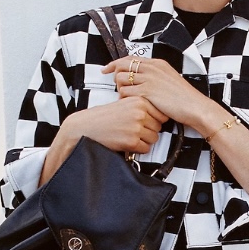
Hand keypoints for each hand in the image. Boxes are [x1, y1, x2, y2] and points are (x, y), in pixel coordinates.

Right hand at [37, 96, 168, 187]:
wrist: (85, 127)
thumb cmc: (103, 117)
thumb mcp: (124, 104)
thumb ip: (142, 107)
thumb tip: (163, 116)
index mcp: (139, 100)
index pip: (161, 113)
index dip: (154, 120)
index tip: (145, 122)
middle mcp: (139, 112)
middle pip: (159, 127)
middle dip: (149, 131)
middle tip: (134, 131)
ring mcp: (136, 127)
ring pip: (154, 138)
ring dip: (144, 140)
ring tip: (129, 136)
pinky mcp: (132, 141)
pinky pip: (145, 148)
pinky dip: (138, 149)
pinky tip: (126, 143)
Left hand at [101, 57, 214, 131]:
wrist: (194, 106)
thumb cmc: (184, 98)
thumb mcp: (170, 79)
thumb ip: (156, 76)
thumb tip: (142, 78)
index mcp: (157, 63)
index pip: (129, 58)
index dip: (115, 63)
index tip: (106, 69)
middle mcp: (151, 68)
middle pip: (121, 66)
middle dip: (115, 76)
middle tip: (118, 87)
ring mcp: (148, 79)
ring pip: (121, 79)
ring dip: (120, 89)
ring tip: (128, 99)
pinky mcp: (146, 91)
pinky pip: (125, 92)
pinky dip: (124, 98)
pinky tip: (131, 104)